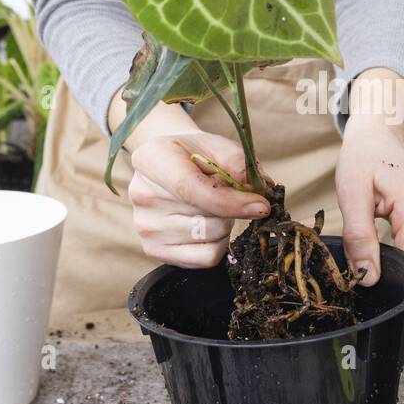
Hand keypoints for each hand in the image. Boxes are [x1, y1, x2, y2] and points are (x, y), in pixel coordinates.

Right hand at [117, 99, 269, 268]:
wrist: (169, 164)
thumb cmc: (195, 154)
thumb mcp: (217, 145)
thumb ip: (239, 162)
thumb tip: (257, 190)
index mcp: (151, 160)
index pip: (192, 189)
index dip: (231, 202)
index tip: (260, 205)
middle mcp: (142, 195)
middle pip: (205, 218)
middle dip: (231, 209)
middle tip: (229, 194)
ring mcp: (145, 227)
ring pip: (209, 239)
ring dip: (225, 225)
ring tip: (214, 208)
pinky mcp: (154, 250)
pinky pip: (204, 258)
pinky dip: (218, 244)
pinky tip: (210, 225)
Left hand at [335, 70, 403, 285]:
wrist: (380, 134)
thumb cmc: (363, 157)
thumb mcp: (350, 194)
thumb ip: (358, 237)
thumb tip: (368, 277)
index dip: (389, 277)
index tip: (364, 277)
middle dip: (392, 268)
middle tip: (363, 254)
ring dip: (399, 259)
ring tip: (376, 238)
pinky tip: (389, 234)